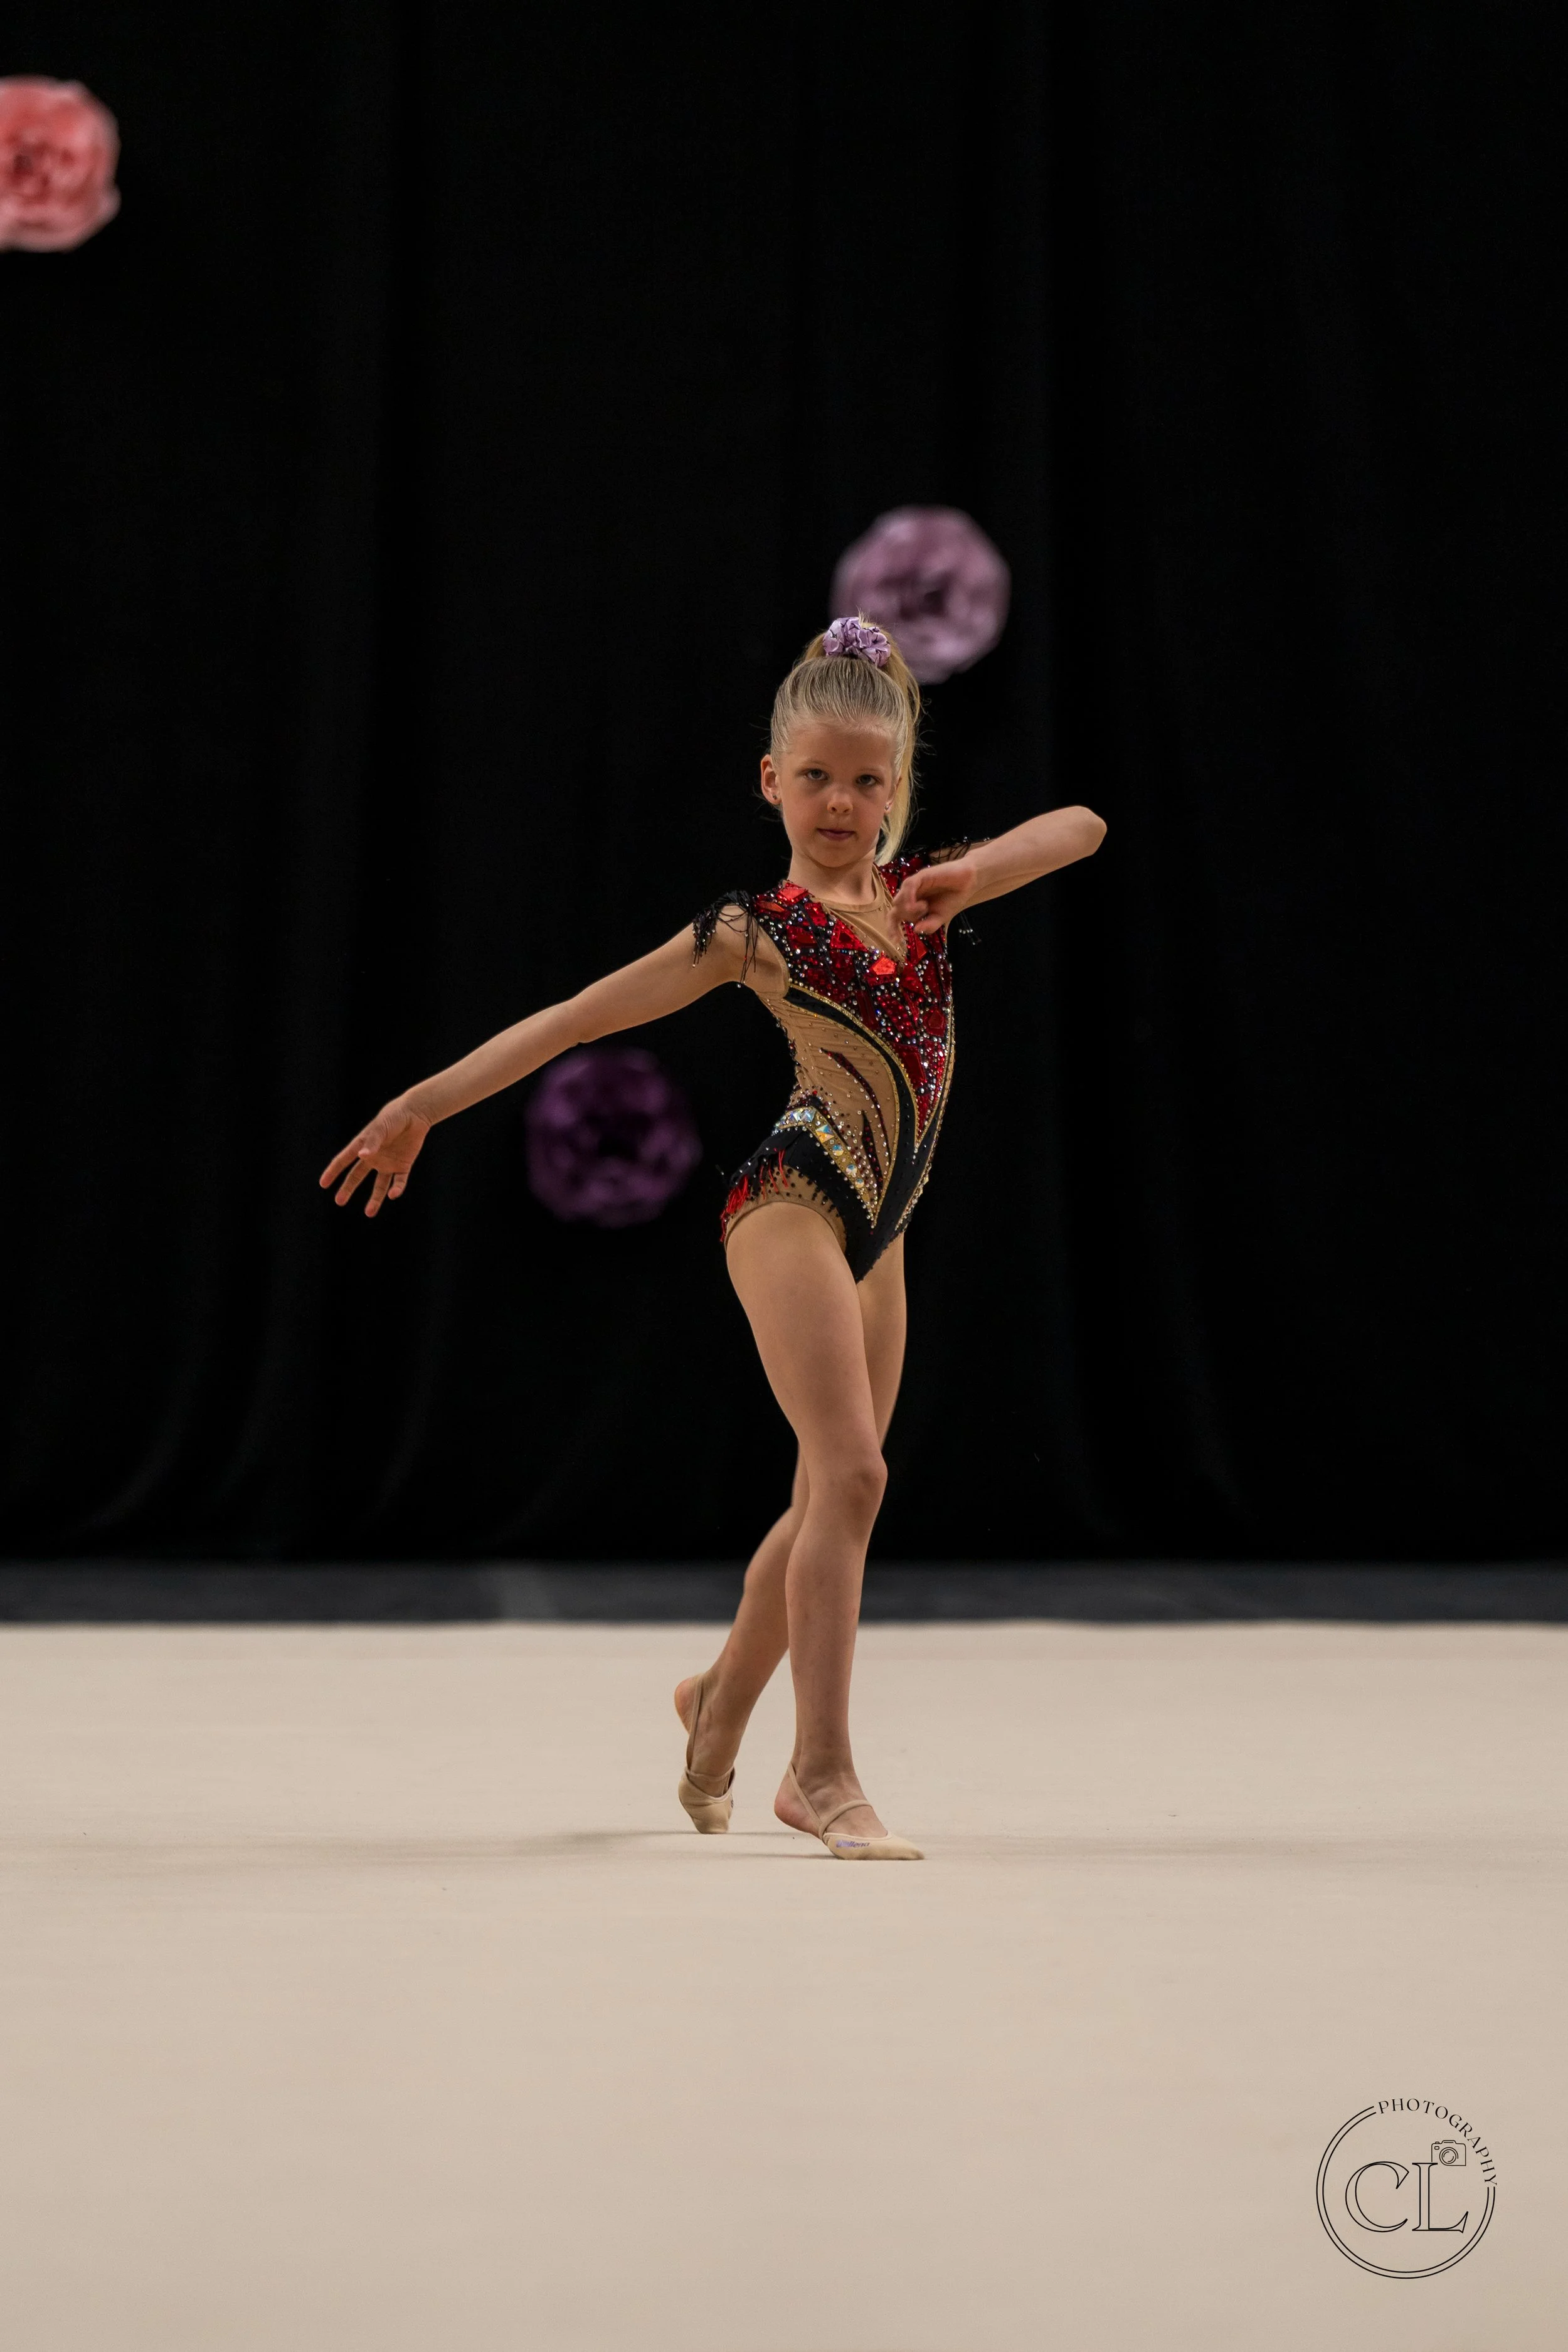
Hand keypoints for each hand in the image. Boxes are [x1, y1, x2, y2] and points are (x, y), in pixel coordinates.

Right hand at [319, 1100, 430, 1215]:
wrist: (416, 1114)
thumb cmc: (394, 1117)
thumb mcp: (381, 1128)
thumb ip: (372, 1142)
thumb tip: (362, 1156)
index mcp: (363, 1145)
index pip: (344, 1160)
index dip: (332, 1171)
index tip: (323, 1184)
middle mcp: (373, 1157)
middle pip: (357, 1176)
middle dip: (348, 1188)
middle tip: (339, 1201)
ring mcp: (388, 1163)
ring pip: (379, 1185)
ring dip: (375, 1199)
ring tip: (369, 1213)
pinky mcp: (403, 1166)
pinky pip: (399, 1181)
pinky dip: (397, 1189)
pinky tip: (394, 1195)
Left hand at [889, 857, 976, 934]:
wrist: (968, 882)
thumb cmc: (953, 898)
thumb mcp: (941, 918)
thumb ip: (929, 925)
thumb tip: (916, 931)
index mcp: (912, 906)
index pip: (895, 918)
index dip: (892, 929)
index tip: (897, 941)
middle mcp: (910, 896)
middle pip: (895, 910)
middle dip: (906, 917)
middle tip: (923, 916)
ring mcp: (914, 885)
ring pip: (898, 900)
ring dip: (909, 909)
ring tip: (926, 907)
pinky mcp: (920, 876)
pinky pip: (908, 886)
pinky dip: (910, 898)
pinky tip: (922, 904)